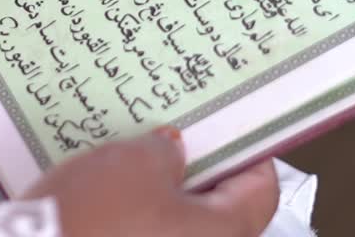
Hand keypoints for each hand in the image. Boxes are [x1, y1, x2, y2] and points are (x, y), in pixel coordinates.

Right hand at [23, 127, 278, 236]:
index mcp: (223, 235)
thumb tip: (172, 150)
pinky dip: (134, 215)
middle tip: (173, 138)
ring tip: (132, 162)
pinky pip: (143, 234)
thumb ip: (164, 150)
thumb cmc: (94, 218)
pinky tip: (106, 193)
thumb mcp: (134, 162)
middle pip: (217, 210)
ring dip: (160, 194)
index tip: (230, 128)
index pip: (261, 191)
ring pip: (176, 223)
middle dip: (195, 171)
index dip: (247, 152)